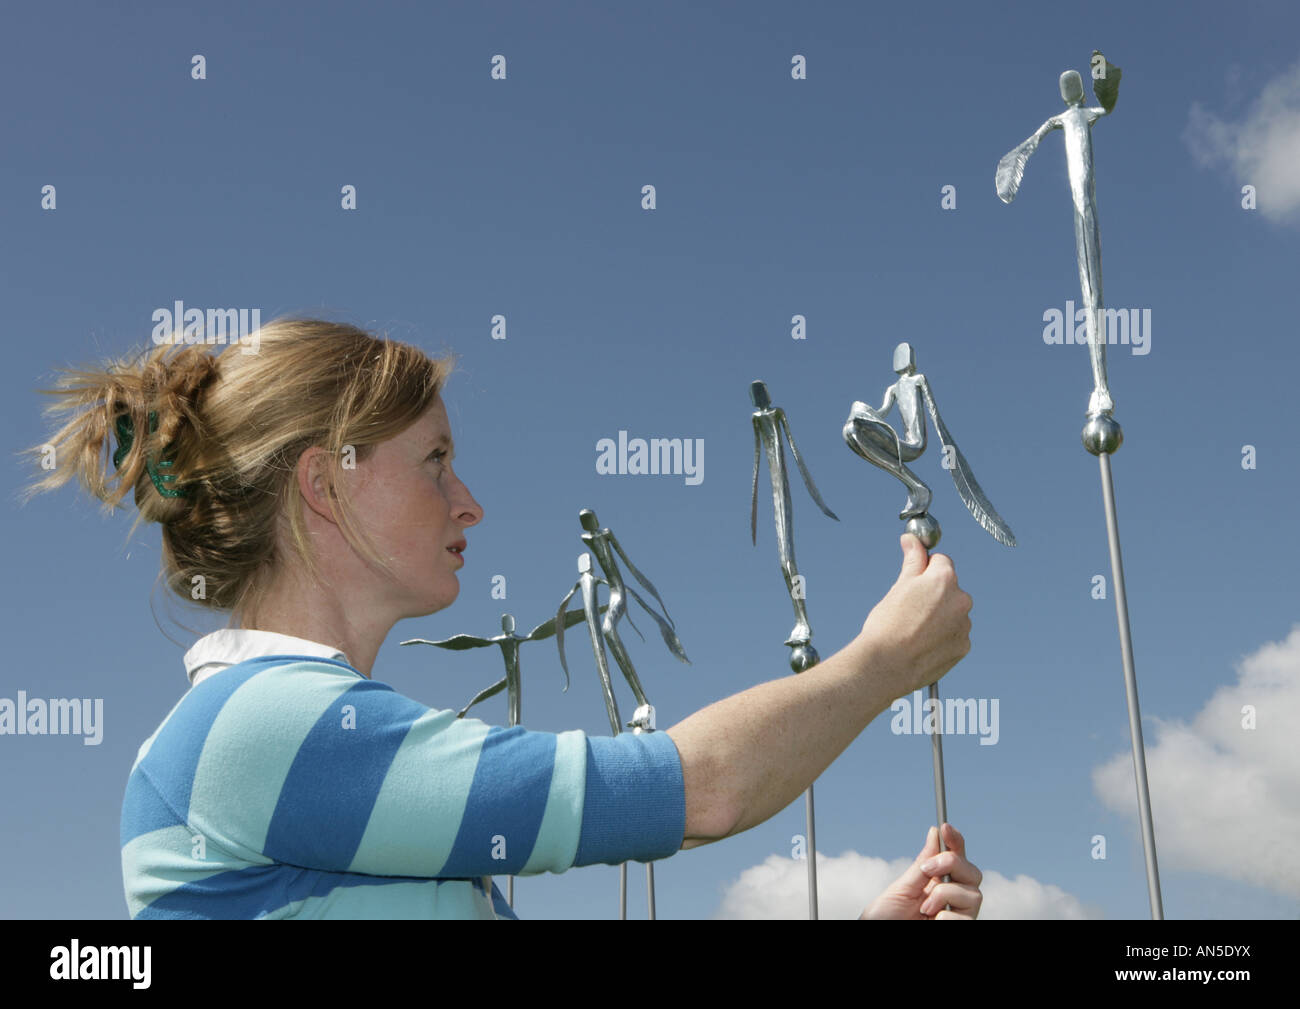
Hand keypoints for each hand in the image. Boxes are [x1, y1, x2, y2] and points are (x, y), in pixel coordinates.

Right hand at [858, 534, 972, 701]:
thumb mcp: (899, 586)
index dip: (924, 571)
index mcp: (945, 578)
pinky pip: (954, 635)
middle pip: (949, 588)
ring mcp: (965, 625)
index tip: (912, 582)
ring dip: (939, 617)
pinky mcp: (964, 647)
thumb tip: (912, 539)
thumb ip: (913, 560)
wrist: (888, 665)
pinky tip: (922, 644)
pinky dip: (942, 638)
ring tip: (914, 631)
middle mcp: (961, 599)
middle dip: (933, 595)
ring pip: (952, 613)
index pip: (941, 561)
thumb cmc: (888, 623)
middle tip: (909, 609)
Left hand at [859, 823, 982, 919]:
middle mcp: (953, 899)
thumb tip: (935, 832)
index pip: (955, 858)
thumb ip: (922, 864)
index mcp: (937, 884)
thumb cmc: (886, 918)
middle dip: (952, 863)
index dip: (954, 840)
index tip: (944, 827)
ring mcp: (958, 915)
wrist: (879, 937)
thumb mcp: (902, 889)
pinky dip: (945, 917)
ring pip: (974, 894)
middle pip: (973, 873)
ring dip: (945, 895)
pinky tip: (932, 924)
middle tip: (927, 870)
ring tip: (924, 909)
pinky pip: (965, 918)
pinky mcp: (961, 928)